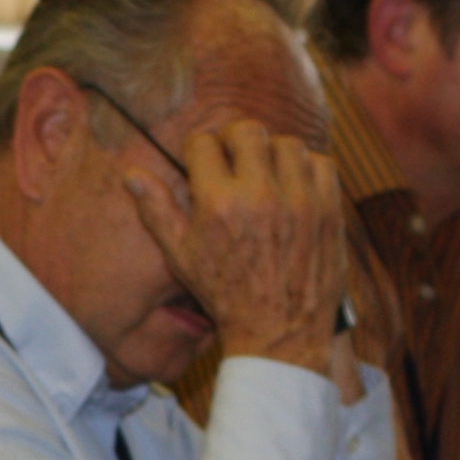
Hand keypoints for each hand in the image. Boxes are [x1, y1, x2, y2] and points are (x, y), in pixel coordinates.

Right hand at [126, 115, 345, 377]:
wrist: (278, 328)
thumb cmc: (224, 293)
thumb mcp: (181, 256)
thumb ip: (157, 211)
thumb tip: (131, 176)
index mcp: (217, 205)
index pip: (204, 143)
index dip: (198, 148)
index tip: (201, 160)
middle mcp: (259, 195)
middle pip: (247, 131)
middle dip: (235, 139)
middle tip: (233, 156)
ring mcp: (299, 200)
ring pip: (287, 143)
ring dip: (272, 152)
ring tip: (264, 173)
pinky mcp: (327, 208)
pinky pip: (320, 162)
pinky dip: (305, 168)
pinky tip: (292, 186)